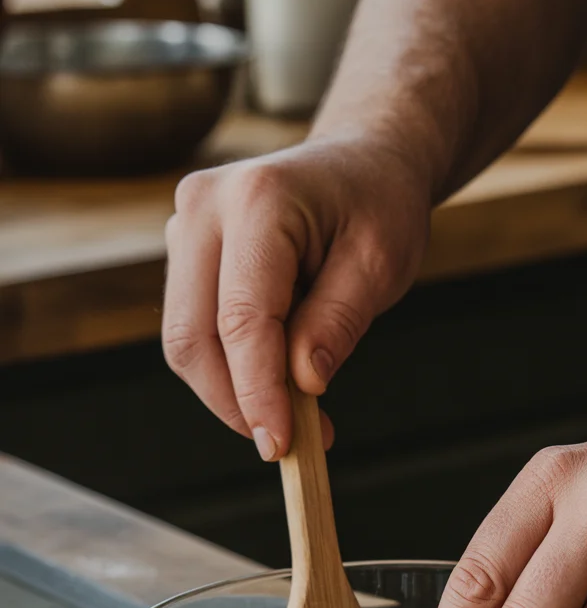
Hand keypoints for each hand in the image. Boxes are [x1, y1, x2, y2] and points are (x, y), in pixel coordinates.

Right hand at [162, 138, 429, 457]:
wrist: (361, 162)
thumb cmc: (379, 205)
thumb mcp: (381, 263)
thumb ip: (338, 321)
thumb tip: (301, 382)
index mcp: (257, 199)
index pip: (242, 318)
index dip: (257, 391)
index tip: (282, 443)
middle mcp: (203, 206)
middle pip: (192, 335)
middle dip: (235, 402)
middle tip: (288, 444)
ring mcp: (184, 227)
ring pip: (185, 339)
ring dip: (232, 391)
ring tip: (297, 413)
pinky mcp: (185, 252)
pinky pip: (194, 328)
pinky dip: (231, 368)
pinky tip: (278, 379)